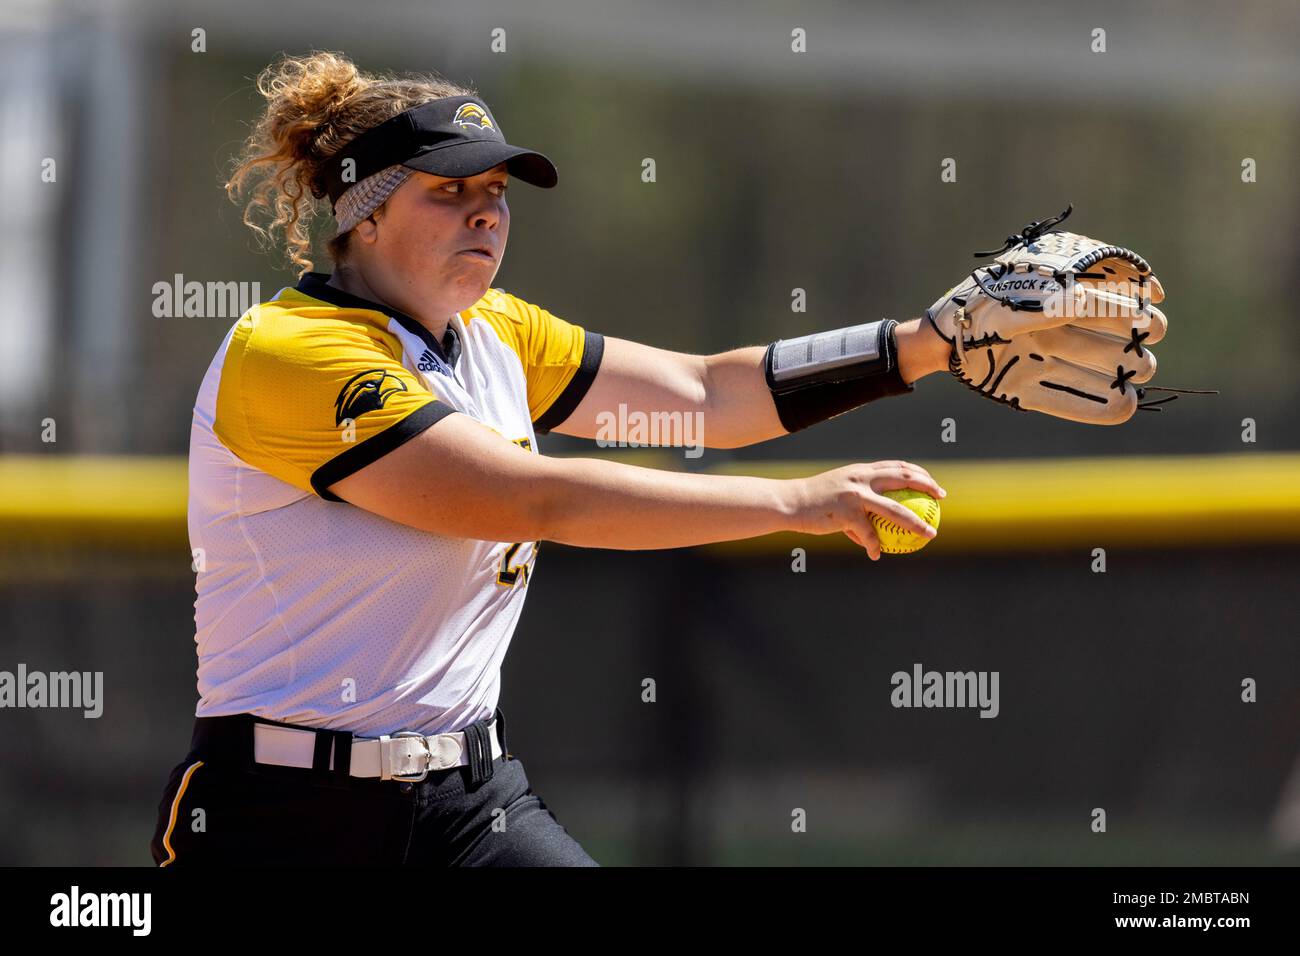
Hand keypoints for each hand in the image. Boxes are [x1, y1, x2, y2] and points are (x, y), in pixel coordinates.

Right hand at [791, 460, 946, 560]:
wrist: (790, 503)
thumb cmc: (813, 502)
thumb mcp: (838, 494)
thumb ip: (857, 504)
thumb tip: (874, 528)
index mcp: (861, 471)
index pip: (896, 466)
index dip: (918, 472)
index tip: (932, 483)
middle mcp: (862, 478)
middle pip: (903, 478)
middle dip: (928, 486)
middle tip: (942, 498)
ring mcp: (856, 495)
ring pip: (895, 510)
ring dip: (916, 523)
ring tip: (929, 534)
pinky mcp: (847, 513)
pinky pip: (869, 534)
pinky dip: (874, 546)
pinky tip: (876, 555)